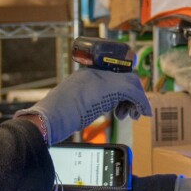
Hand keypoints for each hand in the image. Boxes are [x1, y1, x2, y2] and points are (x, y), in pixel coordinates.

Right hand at [17, 69, 152, 144]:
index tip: (128, 101)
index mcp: (87, 73)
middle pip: (126, 76)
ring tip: (132, 115)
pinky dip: (141, 102)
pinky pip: (132, 91)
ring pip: (131, 82)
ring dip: (137, 100)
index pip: (115, 73)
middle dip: (135, 93)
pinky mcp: (108, 87)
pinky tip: (141, 113)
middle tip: (133, 111)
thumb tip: (103, 105)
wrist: (49, 118)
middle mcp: (95, 72)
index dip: (126, 86)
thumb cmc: (56, 116)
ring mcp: (101, 78)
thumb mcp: (75, 103)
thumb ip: (89, 99)